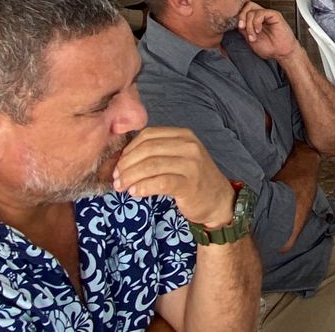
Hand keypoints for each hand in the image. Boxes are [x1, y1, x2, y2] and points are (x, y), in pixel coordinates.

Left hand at [114, 127, 236, 227]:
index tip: (117, 164)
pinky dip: (143, 187)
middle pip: (147, 149)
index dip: (128, 149)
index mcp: (183, 135)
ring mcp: (191, 164)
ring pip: (151, 165)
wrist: (218, 200)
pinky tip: (136, 192)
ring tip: (122, 187)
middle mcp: (188, 146)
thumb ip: (157, 153)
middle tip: (116, 179)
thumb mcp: (178, 158)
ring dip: (131, 177)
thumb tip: (121, 159)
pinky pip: (160, 182)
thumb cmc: (193, 179)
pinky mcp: (190, 184)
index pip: (148, 135)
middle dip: (126, 164)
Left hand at [237, 2, 295, 59]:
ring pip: (251, 10)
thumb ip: (244, 29)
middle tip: (242, 27)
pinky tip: (259, 30)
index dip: (238, 17)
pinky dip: (256, 22)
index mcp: (254, 21)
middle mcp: (261, 16)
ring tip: (253, 36)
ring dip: (249, 25)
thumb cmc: (270, 48)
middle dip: (241, 17)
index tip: (238, 27)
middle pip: (246, 6)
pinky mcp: (274, 15)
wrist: (281, 53)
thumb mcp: (250, 39)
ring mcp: (267, 15)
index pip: (243, 11)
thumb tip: (237, 23)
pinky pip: (261, 13)